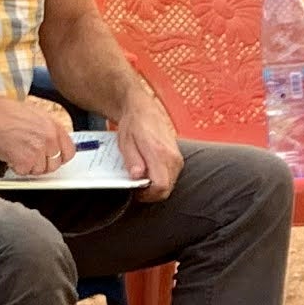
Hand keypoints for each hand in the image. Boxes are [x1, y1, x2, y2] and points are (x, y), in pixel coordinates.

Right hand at [0, 95, 77, 178]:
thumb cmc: (5, 112)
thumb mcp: (34, 114)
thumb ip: (48, 129)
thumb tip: (53, 144)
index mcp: (53, 126)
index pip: (69, 151)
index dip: (59, 157)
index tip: (52, 158)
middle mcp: (49, 139)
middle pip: (54, 164)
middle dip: (43, 164)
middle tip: (31, 158)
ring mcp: (37, 151)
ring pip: (39, 170)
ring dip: (29, 166)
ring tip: (17, 152)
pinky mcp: (24, 161)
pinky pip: (25, 172)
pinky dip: (16, 168)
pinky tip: (10, 155)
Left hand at [113, 85, 185, 201]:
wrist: (143, 109)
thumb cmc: (134, 124)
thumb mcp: (126, 143)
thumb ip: (132, 161)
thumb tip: (137, 176)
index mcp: (160, 153)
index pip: (161, 187)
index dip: (148, 195)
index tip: (137, 192)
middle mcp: (172, 157)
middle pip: (166, 189)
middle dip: (150, 192)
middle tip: (137, 185)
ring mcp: (177, 158)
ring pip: (169, 185)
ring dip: (155, 185)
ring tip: (142, 175)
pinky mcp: (178, 159)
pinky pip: (171, 177)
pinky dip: (160, 178)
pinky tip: (149, 170)